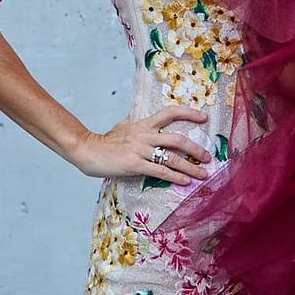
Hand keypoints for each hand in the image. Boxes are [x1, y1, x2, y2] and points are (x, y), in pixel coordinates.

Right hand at [69, 105, 211, 182]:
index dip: (188, 113)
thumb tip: (138, 120)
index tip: (204, 118)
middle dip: (196, 149)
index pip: (170, 113)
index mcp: (143, 124)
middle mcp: (145, 135)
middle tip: (207, 157)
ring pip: (172, 158)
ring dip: (190, 167)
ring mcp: (140, 150)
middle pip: (177, 139)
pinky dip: (175, 177)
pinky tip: (185, 182)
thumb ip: (135, 125)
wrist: (87, 150)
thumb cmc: (105, 141)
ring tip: (202, 174)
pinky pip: (160, 172)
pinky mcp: (135, 165)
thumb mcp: (122, 126)